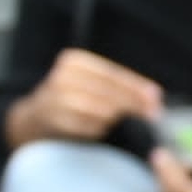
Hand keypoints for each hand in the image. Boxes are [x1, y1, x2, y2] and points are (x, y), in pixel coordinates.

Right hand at [14, 48, 162, 148]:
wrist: (34, 116)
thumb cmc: (73, 98)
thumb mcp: (93, 84)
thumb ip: (120, 87)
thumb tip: (154, 97)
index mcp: (76, 61)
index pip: (113, 74)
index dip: (136, 86)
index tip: (157, 98)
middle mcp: (63, 76)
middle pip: (108, 91)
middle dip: (134, 104)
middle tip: (153, 114)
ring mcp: (55, 97)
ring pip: (100, 110)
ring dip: (114, 119)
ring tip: (116, 121)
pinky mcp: (53, 118)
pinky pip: (87, 126)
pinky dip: (97, 129)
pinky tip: (98, 129)